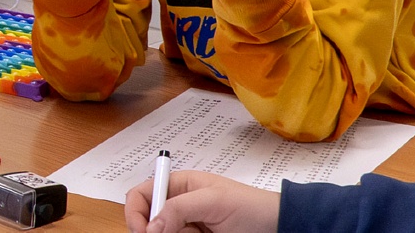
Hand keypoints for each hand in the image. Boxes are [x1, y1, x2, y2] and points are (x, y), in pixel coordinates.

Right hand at [124, 170, 278, 232]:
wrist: (278, 227)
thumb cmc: (251, 206)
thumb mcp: (213, 201)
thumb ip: (179, 208)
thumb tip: (152, 226)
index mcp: (178, 186)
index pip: (142, 195)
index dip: (136, 213)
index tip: (144, 231)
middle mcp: (178, 206)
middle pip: (148, 222)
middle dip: (153, 231)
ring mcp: (186, 226)